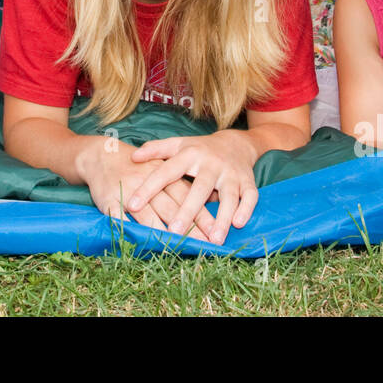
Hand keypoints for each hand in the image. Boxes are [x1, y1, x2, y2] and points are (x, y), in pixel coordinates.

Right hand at [81, 143, 215, 240]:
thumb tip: (214, 202)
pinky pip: (118, 217)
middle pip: (170, 208)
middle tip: (202, 245)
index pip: (186, 197)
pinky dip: (127, 228)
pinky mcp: (109, 200)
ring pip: (146, 214)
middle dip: (187, 228)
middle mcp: (148, 183)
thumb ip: (183, 187)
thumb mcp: (164, 169)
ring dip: (159, 232)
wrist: (104, 155)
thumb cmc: (140, 167)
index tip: (214, 233)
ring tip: (173, 248)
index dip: (200, 215)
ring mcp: (128, 191)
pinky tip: (136, 241)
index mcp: (165, 174)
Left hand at [127, 133, 259, 244]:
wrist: (236, 143)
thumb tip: (133, 156)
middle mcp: (211, 163)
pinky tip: (238, 224)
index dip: (149, 188)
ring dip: (222, 217)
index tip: (132, 205)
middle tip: (173, 231)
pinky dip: (246, 209)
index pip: (166, 172)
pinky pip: (250, 196)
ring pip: (228, 195)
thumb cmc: (199, 149)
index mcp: (190, 154)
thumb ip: (156, 149)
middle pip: (199, 188)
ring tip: (213, 239)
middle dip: (188, 211)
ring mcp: (231, 173)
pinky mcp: (248, 181)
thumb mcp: (178, 145)